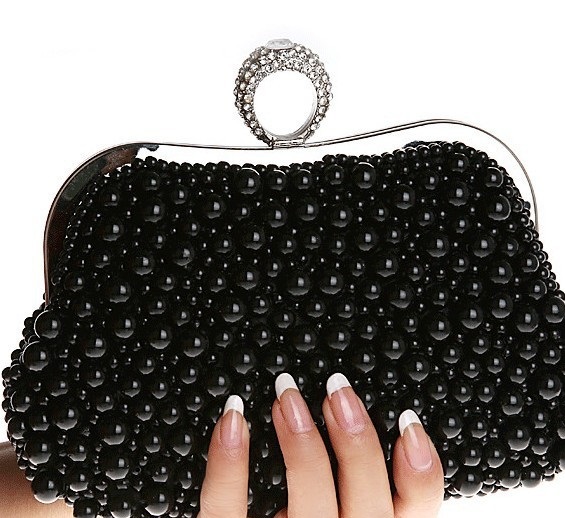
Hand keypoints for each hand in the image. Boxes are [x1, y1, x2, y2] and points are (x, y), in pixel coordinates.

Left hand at [197, 371, 444, 517]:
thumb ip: (361, 485)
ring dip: (301, 437)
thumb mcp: (348, 510)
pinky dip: (229, 460)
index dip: (421, 465)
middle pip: (366, 499)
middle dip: (356, 437)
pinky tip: (234, 420)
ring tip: (288, 397)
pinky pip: (228, 508)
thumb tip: (377, 420)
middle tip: (336, 389)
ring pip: (309, 495)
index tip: (404, 418)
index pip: (416, 507)